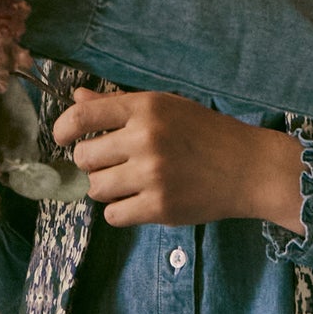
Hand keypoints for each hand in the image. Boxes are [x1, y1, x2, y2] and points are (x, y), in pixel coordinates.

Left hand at [52, 87, 307, 231]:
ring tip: (130, 183)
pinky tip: (139, 201)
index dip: (63, 129)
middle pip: (84, 157)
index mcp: (146, 108)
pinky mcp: (160, 206)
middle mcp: (145, 138)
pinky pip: (113, 215)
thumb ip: (118, 105)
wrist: (250, 168)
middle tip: (115, 164)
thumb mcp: (166, 108)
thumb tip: (76, 98)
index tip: (63, 137)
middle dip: (93, 163)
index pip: (82, 116)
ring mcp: (152, 174)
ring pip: (95, 188)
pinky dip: (120, 211)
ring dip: (106, 188)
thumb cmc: (207, 133)